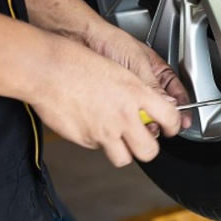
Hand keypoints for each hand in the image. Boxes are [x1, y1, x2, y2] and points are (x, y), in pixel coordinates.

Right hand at [31, 38, 180, 166]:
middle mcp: (123, 116)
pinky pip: (97, 148)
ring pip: (123, 158)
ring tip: (117, 137)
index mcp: (136, 93)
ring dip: (123, 151)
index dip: (174, 126)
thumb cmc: (77, 62)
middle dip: (148, 149)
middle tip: (144, 141)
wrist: (46, 69)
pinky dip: (97, 141)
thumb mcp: (119, 71)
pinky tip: (90, 123)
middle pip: (149, 151)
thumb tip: (152, 104)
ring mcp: (104, 131)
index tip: (172, 128)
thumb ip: (139, 91)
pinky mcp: (85, 140)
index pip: (169, 117)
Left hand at [86, 23, 191, 129]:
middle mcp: (147, 82)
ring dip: (145, 120)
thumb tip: (168, 105)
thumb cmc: (111, 41)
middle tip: (159, 125)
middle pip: (162, 107)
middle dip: (161, 118)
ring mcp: (131, 92)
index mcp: (159, 70)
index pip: (177, 93)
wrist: (84, 39)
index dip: (182, 108)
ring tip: (143, 123)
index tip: (183, 122)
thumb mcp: (137, 64)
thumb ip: (153, 86)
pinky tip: (127, 120)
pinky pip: (128, 113)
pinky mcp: (116, 99)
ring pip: (145, 112)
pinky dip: (129, 118)